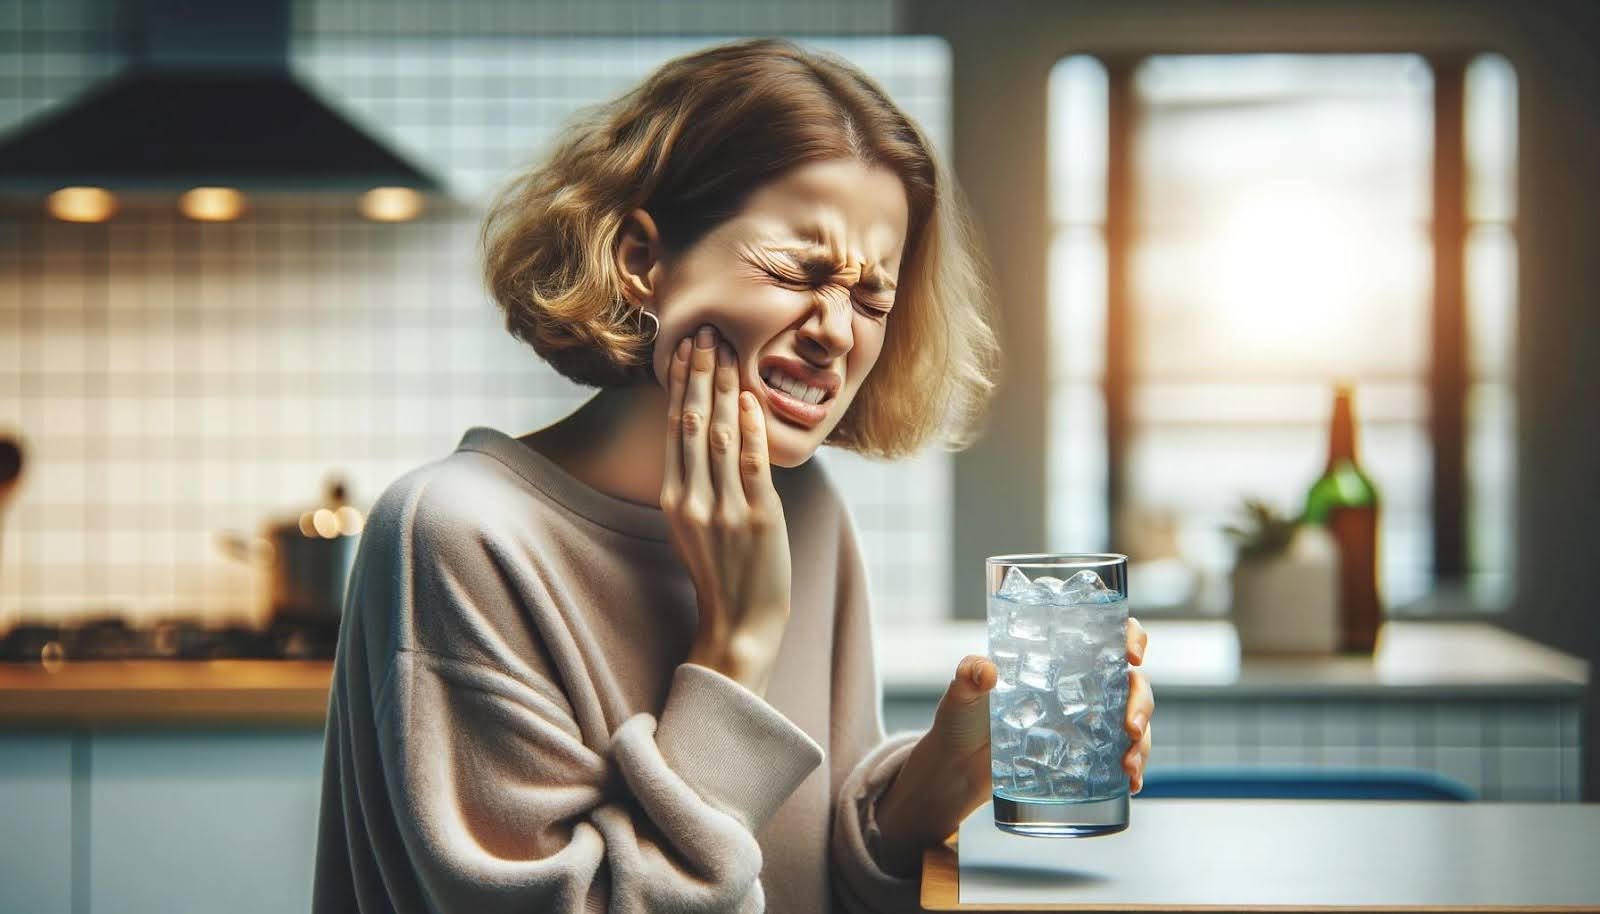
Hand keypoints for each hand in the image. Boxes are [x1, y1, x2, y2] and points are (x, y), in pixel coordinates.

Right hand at [662, 323, 791, 697]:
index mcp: (675, 499)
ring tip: (727, 350)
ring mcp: (724, 509)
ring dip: (725, 388)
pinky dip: (753, 427)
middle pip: (693, 423)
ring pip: (721, 435)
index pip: (675, 429)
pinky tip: (752, 397)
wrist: (740, 624)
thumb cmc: (723, 572)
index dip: (680, 385)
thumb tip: (707, 431)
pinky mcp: (757, 518)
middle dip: (700, 373)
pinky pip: (752, 464)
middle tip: (706, 330)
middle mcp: (693, 500)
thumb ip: (697, 482)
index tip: (685, 348)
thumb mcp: (695, 525)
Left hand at [873, 619, 1154, 874]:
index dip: (1130, 637)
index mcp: (1056, 656)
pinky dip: (1133, 767)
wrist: (957, 768)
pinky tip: (1130, 782)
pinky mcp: (1084, 751)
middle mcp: (1079, 683)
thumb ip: (969, 676)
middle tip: (1130, 726)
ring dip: (1141, 740)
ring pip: (1133, 718)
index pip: (1106, 633)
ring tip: (1128, 767)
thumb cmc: (961, 720)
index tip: (1133, 656)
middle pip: (1130, 680)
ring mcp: (1085, 718)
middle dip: (1140, 701)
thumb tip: (985, 670)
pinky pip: (1122, 753)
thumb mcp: (962, 694)